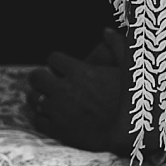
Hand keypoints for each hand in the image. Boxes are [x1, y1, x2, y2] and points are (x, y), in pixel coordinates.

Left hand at [27, 29, 128, 152]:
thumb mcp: (128, 69)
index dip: (58, 62)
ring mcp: (59, 111)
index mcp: (80, 72)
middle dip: (42, 78)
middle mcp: (65, 89)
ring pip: (32, 98)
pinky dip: (42, 118)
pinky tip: (51, 117)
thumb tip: (106, 30)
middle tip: (50, 82)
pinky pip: (38, 120)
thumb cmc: (132, 101)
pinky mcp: (59, 130)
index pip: (53, 58)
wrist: (130, 135)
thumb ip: (117, 46)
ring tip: (49, 100)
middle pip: (36, 76)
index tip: (64, 69)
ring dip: (39, 97)